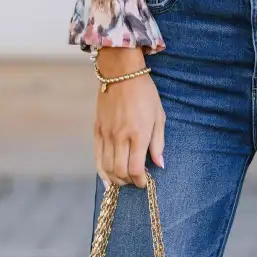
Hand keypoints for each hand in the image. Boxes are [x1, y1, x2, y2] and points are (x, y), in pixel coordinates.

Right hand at [93, 49, 164, 189]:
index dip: (140, 181)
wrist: (121, 74)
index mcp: (138, 134)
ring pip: (107, 167)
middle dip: (128, 182)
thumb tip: (160, 164)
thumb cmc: (145, 93)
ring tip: (123, 180)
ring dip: (115, 179)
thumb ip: (158, 143)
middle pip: (120, 171)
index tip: (145, 182)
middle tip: (135, 182)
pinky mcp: (97, 130)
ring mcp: (107, 134)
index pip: (135, 168)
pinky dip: (101, 171)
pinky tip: (106, 179)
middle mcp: (120, 137)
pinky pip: (96, 156)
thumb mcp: (159, 116)